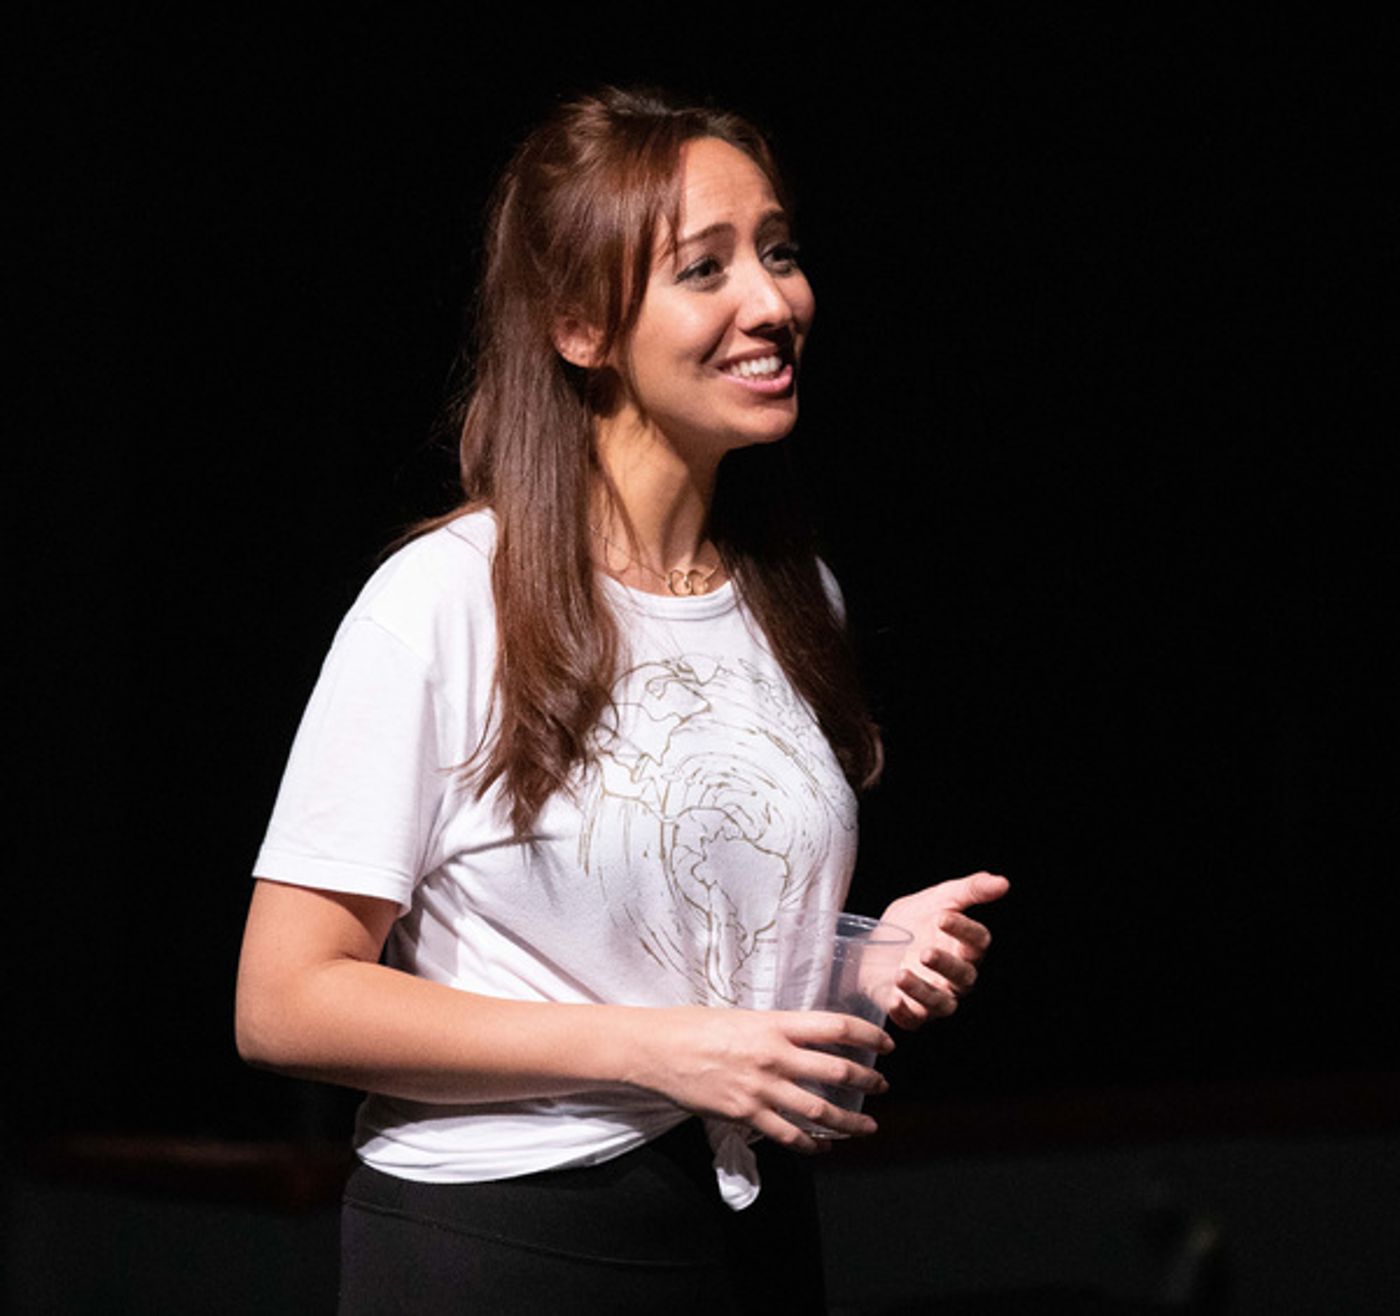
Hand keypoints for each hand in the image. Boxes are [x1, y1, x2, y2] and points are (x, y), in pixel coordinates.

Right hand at [626, 1006, 894, 1151]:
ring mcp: (761, 1088)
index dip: (868, 1036)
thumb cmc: (694, 1025)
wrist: (657, 1049)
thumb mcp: (742, 1016)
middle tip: (882, 1086)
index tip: (885, 1043)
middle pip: (837, 1072)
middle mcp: (774, 1056)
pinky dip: (811, 1144)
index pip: (836, 1027)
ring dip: (850, 1122)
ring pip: (819, 1111)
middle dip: (868, 1082)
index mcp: (775, 1024)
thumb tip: (803, 1038)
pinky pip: (788, 1135)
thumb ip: (775, 1028)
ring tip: (867, 1127)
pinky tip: (822, 1147)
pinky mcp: (745, 1115)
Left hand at [880, 872, 1009, 1029]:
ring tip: (902, 973)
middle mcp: (954, 976)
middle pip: (963, 977)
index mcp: (965, 947)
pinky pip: (913, 1019)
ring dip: (923, 991)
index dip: (963, 930)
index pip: (977, 942)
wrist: (874, 941)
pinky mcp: (911, 1012)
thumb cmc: (913, 921)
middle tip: (926, 952)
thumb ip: (970, 890)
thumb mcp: (938, 898)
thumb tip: (1003, 882)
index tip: (942, 916)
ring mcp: (934, 995)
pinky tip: (893, 998)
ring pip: (941, 1003)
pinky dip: (904, 1011)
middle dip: (946, 965)